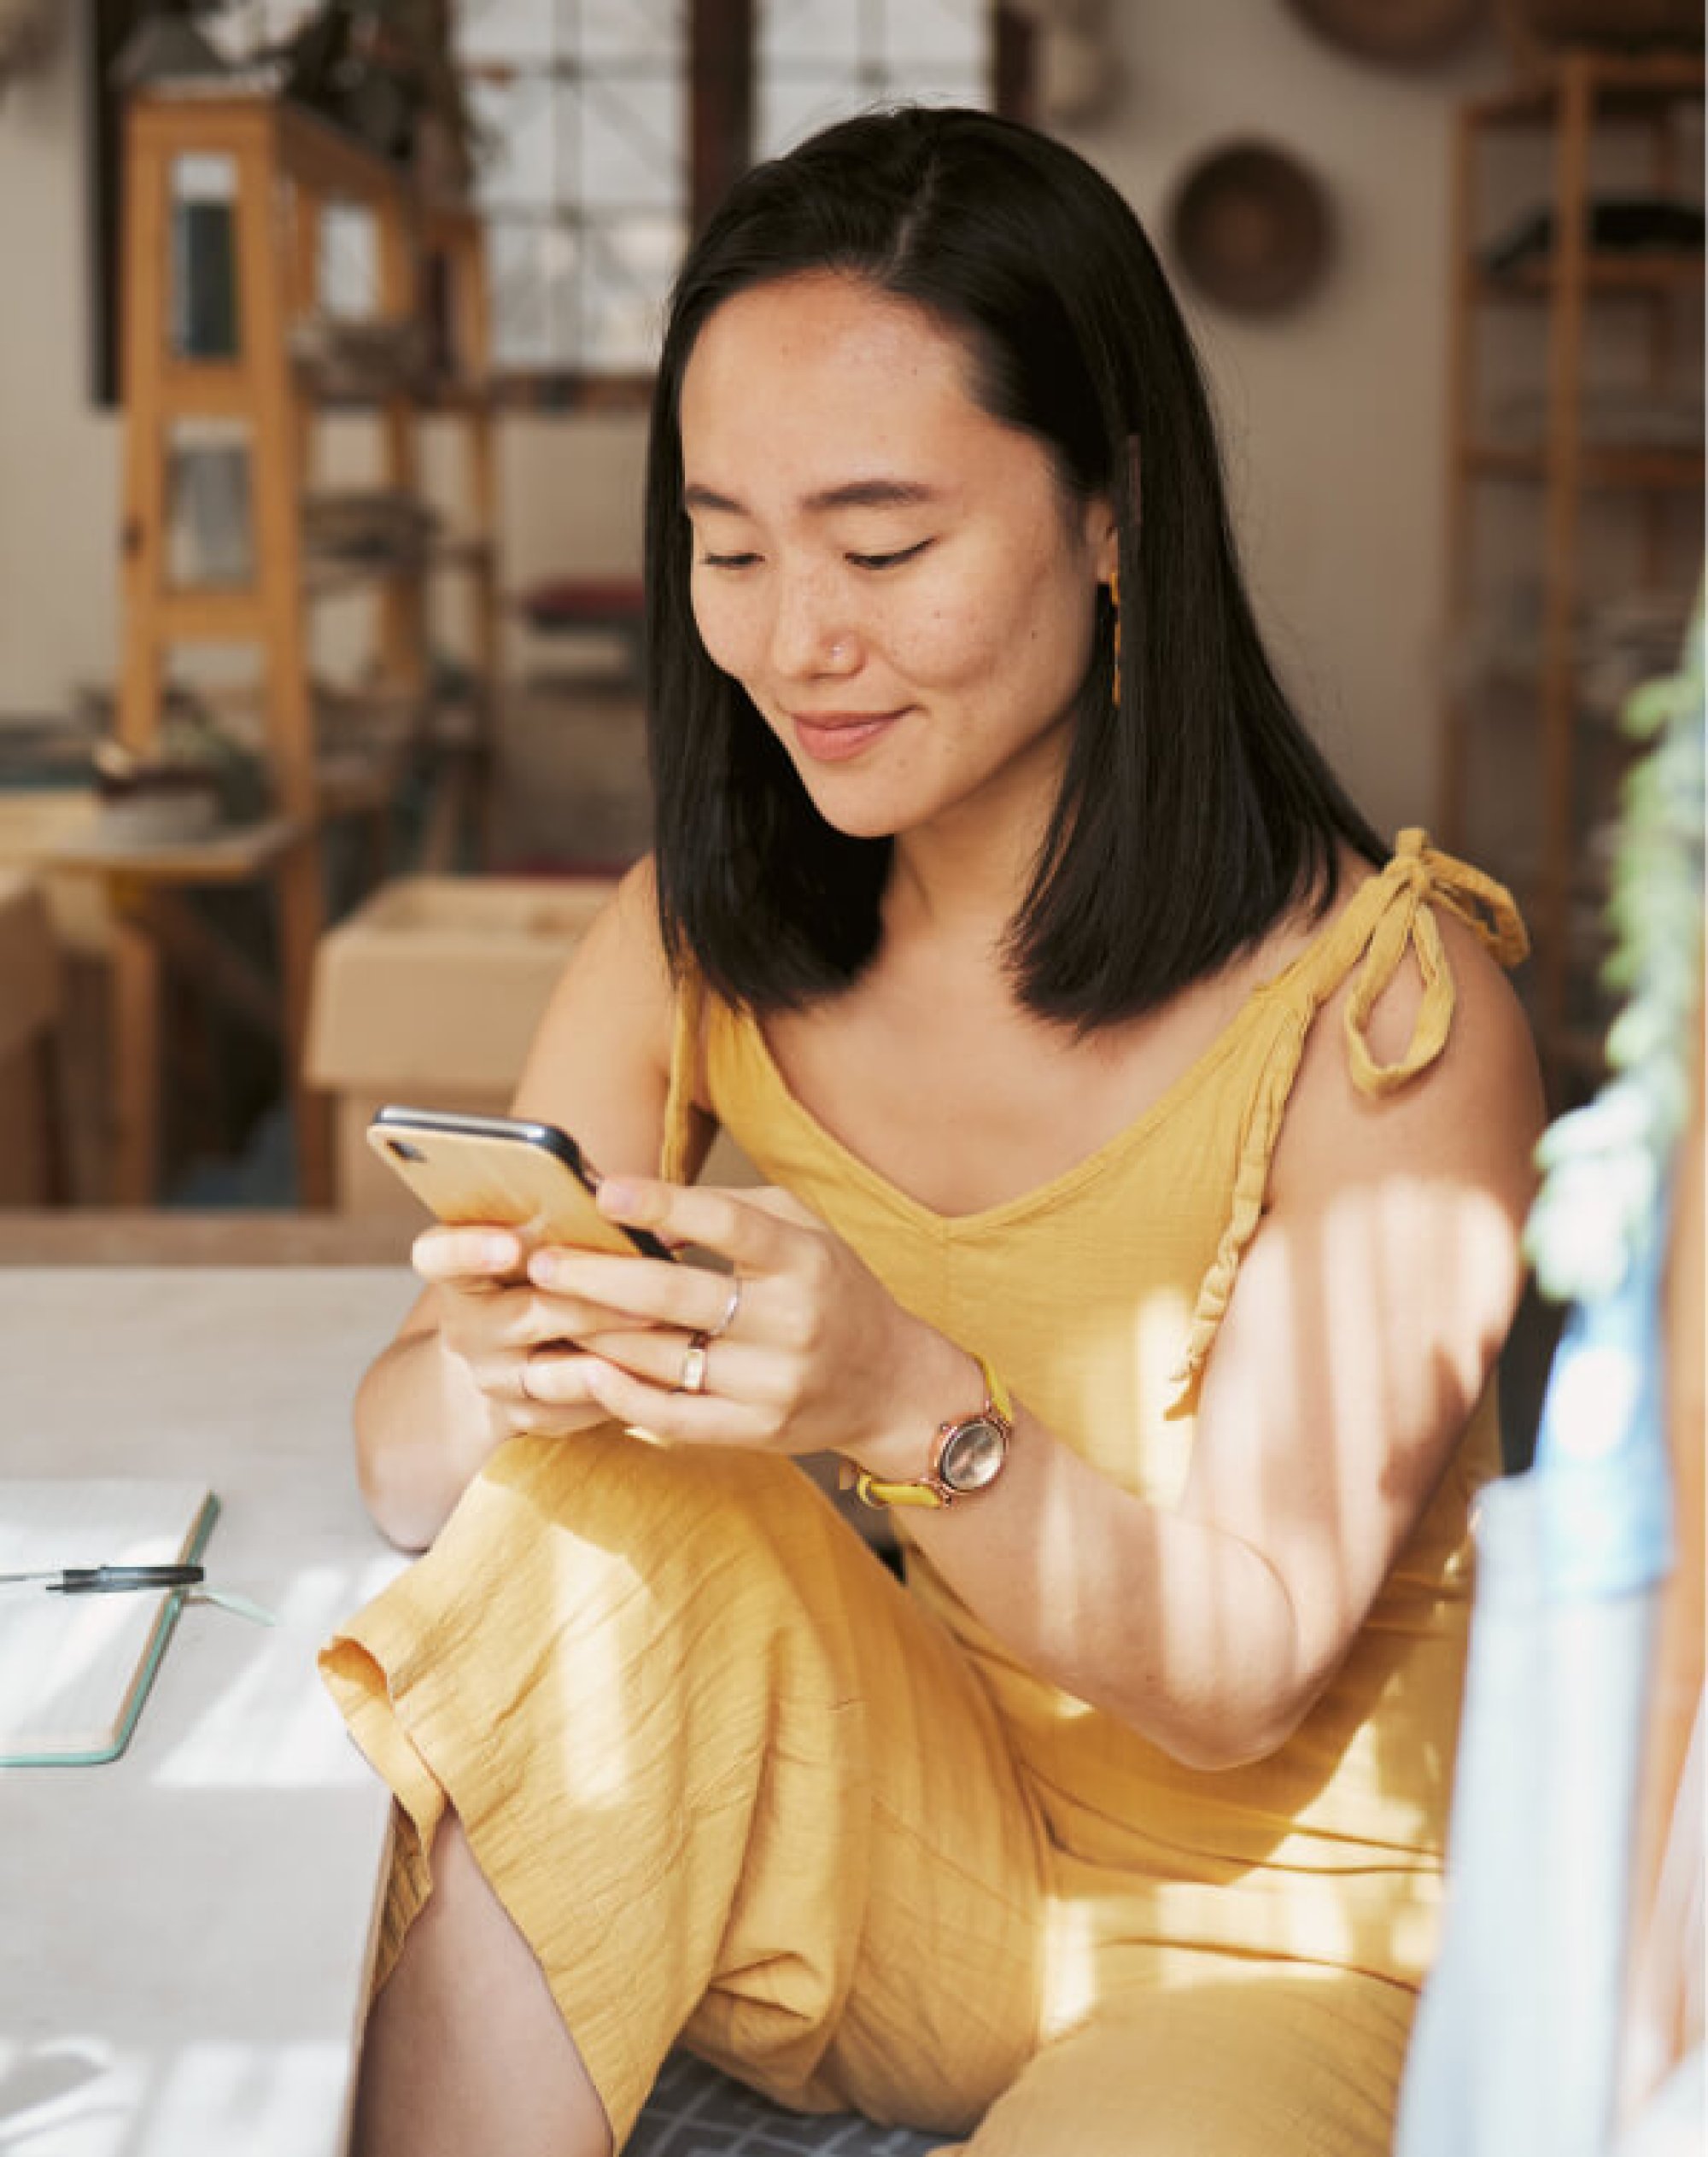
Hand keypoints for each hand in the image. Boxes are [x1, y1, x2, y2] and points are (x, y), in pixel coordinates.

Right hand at [409, 1223, 665, 1445]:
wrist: (504, 1353)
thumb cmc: (535, 1276)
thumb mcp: (535, 1244)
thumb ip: (567, 1223)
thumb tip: (641, 1206)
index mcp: (460, 1270)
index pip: (437, 1255)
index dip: (467, 1250)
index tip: (510, 1244)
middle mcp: (467, 1326)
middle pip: (522, 1316)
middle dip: (584, 1303)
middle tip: (639, 1289)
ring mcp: (492, 1376)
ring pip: (549, 1374)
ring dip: (606, 1354)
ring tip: (653, 1332)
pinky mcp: (521, 1415)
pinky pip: (569, 1412)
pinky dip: (612, 1394)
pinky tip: (655, 1374)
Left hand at [519, 1178, 964, 1468]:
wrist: (891, 1384)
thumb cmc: (830, 1289)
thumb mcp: (800, 1231)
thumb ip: (727, 1211)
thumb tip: (639, 1214)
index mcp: (805, 1259)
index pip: (729, 1225)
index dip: (664, 1202)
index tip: (605, 1191)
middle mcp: (793, 1322)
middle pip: (676, 1297)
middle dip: (596, 1278)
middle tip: (541, 1262)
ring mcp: (775, 1383)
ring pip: (663, 1358)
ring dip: (594, 1334)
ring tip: (546, 1311)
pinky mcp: (758, 1431)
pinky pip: (674, 1416)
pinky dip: (622, 1395)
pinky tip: (585, 1371)